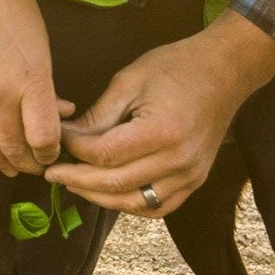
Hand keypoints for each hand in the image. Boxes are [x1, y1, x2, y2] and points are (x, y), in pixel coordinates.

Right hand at [0, 0, 72, 176]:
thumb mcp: (40, 40)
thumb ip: (47, 83)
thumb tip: (59, 111)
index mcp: (29, 78)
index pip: (43, 138)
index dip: (51, 151)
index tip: (55, 151)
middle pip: (14, 148)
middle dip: (29, 162)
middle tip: (38, 167)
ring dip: (3, 159)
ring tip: (14, 166)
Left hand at [46, 10, 274, 217]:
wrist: (224, 71)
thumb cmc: (176, 67)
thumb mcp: (129, 80)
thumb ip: (98, 115)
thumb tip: (68, 138)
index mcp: (161, 131)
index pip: (105, 154)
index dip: (74, 151)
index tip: (56, 141)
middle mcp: (179, 161)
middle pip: (116, 184)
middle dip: (77, 179)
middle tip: (50, 172)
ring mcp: (191, 176)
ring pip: (134, 203)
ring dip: (99, 198)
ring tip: (73, 184)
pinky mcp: (195, 181)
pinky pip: (157, 207)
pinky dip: (129, 204)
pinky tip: (107, 193)